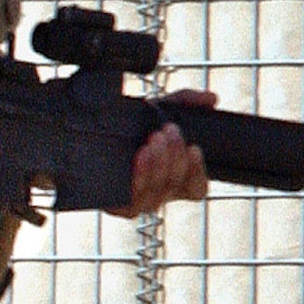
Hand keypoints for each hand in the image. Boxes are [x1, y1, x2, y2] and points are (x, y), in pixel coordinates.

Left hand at [117, 88, 213, 215]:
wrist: (92, 134)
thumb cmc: (132, 128)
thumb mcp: (159, 110)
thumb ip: (187, 101)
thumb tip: (211, 98)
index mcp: (174, 179)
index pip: (197, 188)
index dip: (199, 172)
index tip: (194, 147)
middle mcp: (159, 192)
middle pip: (175, 185)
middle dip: (174, 156)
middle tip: (167, 131)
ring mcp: (138, 200)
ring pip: (155, 195)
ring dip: (157, 166)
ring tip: (151, 142)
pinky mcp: (116, 205)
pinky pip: (131, 203)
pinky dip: (138, 180)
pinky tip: (136, 160)